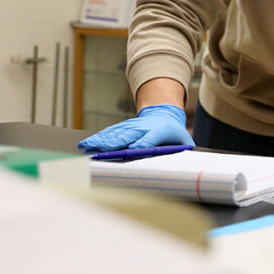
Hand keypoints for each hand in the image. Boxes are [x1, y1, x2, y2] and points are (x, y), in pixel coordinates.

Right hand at [77, 104, 194, 151]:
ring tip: (87, 147)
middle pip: (127, 136)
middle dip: (115, 143)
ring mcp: (131, 126)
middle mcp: (142, 128)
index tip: (132, 149)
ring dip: (100, 140)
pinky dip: (97, 138)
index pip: (150, 139)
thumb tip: (186, 160)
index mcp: (159, 132)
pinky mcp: (123, 127)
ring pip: (114, 133)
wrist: (162, 113)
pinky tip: (87, 143)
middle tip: (103, 150)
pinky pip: (109, 132)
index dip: (142, 144)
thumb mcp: (184, 140)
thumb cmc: (174, 132)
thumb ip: (185, 150)